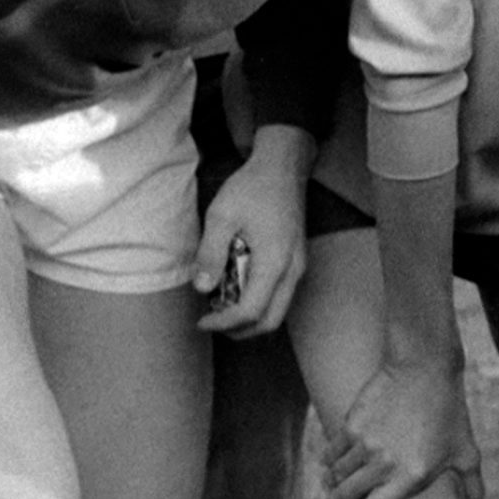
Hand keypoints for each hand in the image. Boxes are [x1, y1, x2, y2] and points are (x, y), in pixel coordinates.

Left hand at [195, 144, 308, 338]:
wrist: (282, 168)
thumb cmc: (252, 188)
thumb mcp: (222, 215)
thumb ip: (210, 253)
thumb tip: (202, 289)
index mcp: (275, 262)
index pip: (251, 310)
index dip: (224, 322)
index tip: (201, 321)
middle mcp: (292, 270)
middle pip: (270, 321)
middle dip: (239, 330)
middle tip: (212, 323)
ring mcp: (297, 267)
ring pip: (277, 311)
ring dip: (249, 317)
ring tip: (221, 306)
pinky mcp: (296, 261)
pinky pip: (280, 295)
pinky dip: (258, 302)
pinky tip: (237, 288)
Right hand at [320, 354, 478, 498]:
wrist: (425, 368)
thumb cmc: (449, 412)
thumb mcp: (467, 450)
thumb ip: (470, 482)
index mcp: (410, 478)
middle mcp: (384, 464)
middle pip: (345, 497)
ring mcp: (365, 444)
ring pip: (335, 476)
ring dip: (332, 485)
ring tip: (333, 488)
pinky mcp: (351, 424)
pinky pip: (331, 452)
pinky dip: (328, 462)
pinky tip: (331, 464)